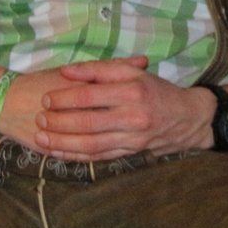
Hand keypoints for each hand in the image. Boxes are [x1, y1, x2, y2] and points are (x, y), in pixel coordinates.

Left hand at [22, 56, 215, 160]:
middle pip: (88, 122)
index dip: (65, 98)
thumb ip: (99, 70)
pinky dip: (76, 156)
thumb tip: (66, 72)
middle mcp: (134, 116)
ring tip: (41, 137)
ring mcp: (133, 138)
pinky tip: (58, 152)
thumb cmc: (156, 90)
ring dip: (63, 142)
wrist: (188, 117)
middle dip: (59, 122)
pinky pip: (99, 157)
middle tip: (38, 118)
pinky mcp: (131, 153)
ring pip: (91, 144)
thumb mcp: (133, 71)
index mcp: (133, 90)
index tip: (46, 99)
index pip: (91, 95)